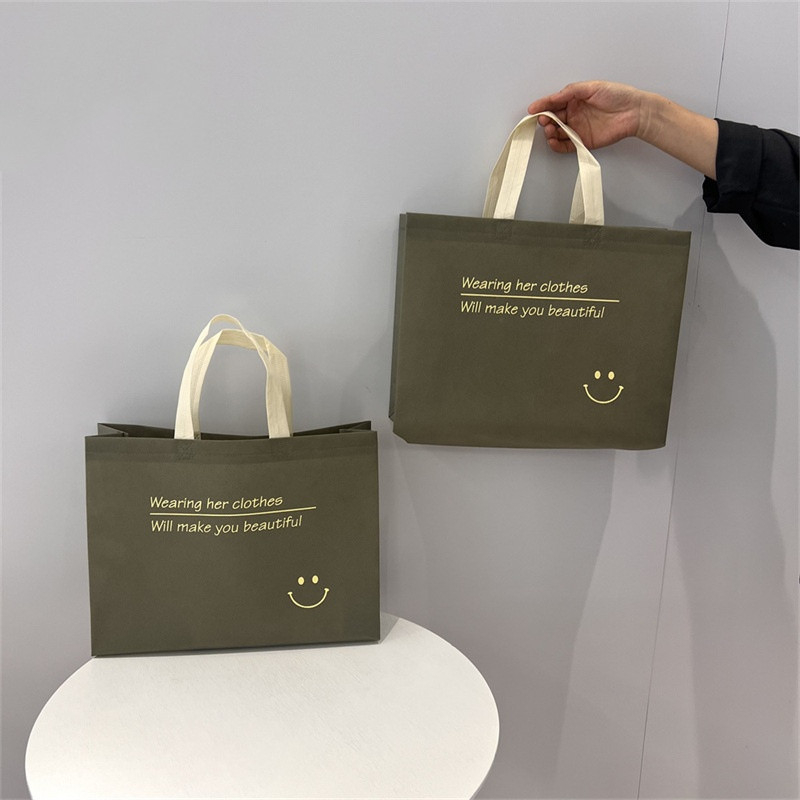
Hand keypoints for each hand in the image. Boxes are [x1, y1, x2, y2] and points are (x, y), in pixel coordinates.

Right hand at [527, 80, 717, 176]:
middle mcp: (574, 114)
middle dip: (545, 120)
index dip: (542, 106)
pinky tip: (554, 142)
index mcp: (574, 99)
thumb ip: (570, 92)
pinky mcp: (583, 141)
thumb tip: (552, 98)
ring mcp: (578, 128)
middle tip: (545, 121)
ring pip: (557, 133)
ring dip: (550, 133)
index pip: (553, 103)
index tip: (533, 110)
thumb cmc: (617, 95)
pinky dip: (557, 145)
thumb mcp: (591, 87)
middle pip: (553, 119)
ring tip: (551, 131)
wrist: (634, 111)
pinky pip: (566, 146)